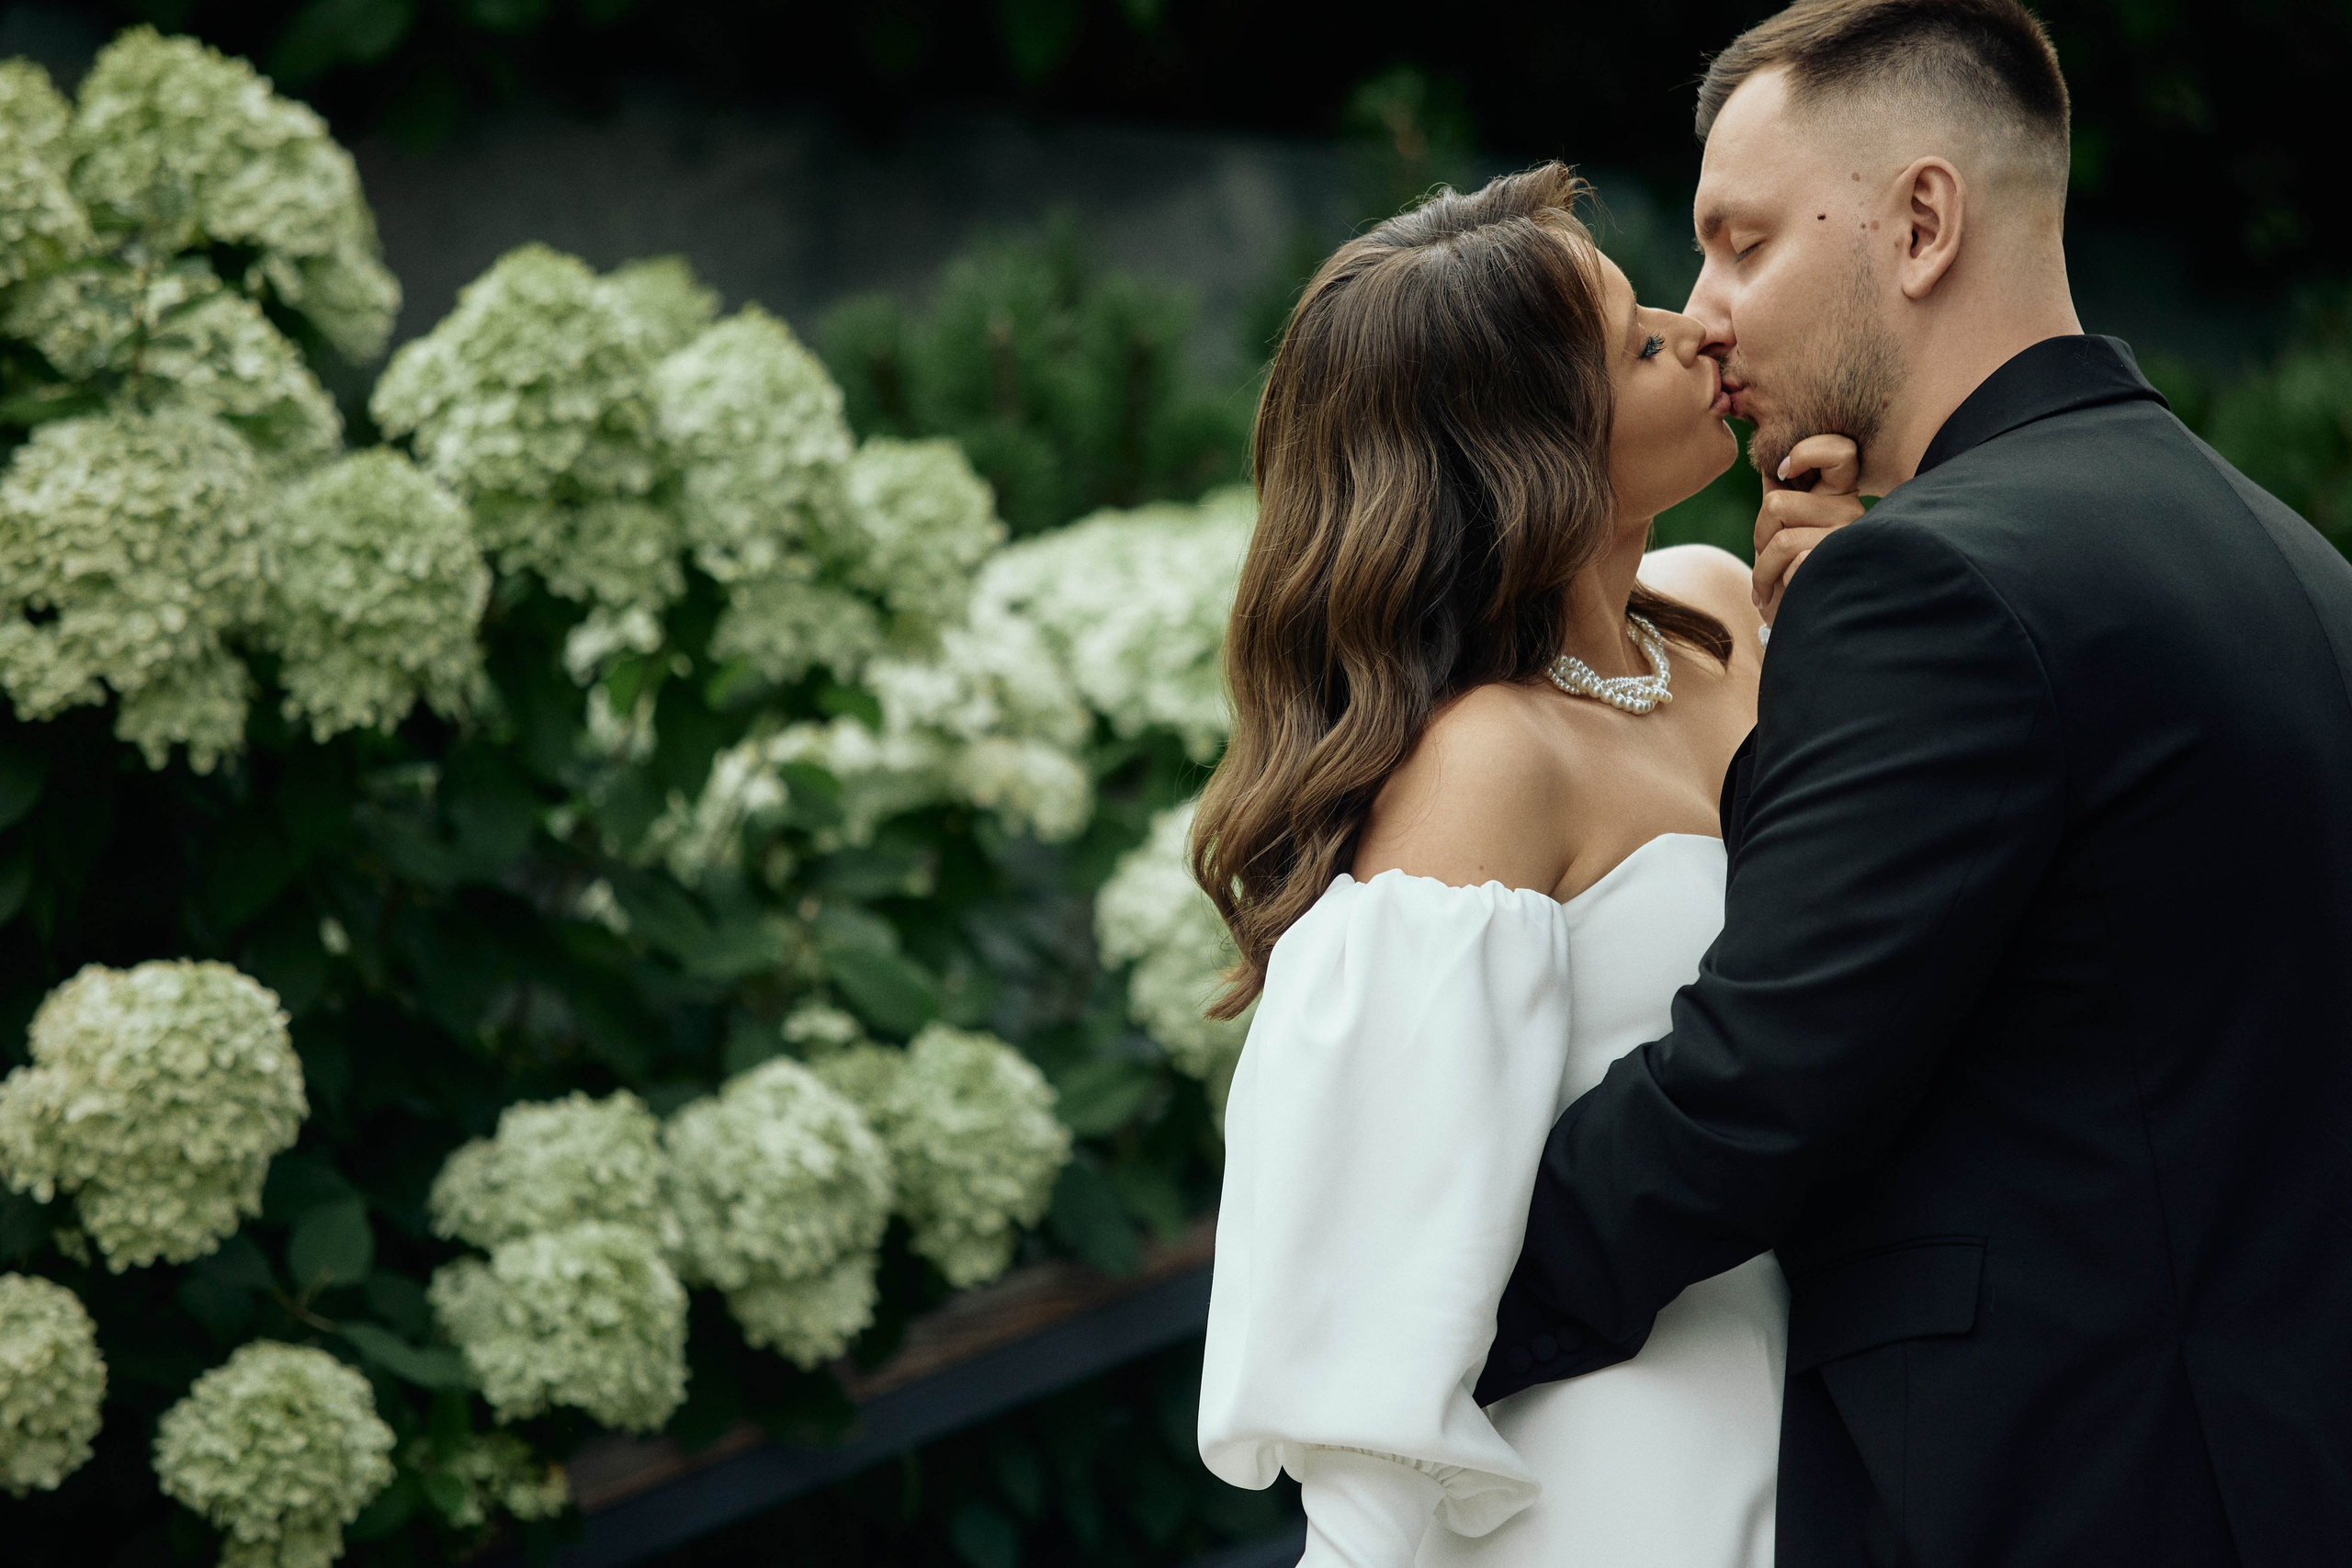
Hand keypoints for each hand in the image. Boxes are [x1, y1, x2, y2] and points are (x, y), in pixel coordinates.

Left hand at [1753, 435, 1866, 626]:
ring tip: (1765, 586)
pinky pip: (1789, 559)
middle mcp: (1853, 513)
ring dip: (1760, 567)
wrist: (1808, 631)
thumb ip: (1782, 499)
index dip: (1807, 451)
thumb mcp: (1786, 533)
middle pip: (1778, 501)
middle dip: (1758, 534)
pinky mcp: (1841, 563)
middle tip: (1764, 559)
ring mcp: (1850, 538)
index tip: (1782, 472)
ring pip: (1779, 531)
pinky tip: (1778, 596)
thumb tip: (1768, 463)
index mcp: (1840, 498)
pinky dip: (1771, 581)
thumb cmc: (1794, 579)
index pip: (1841, 451)